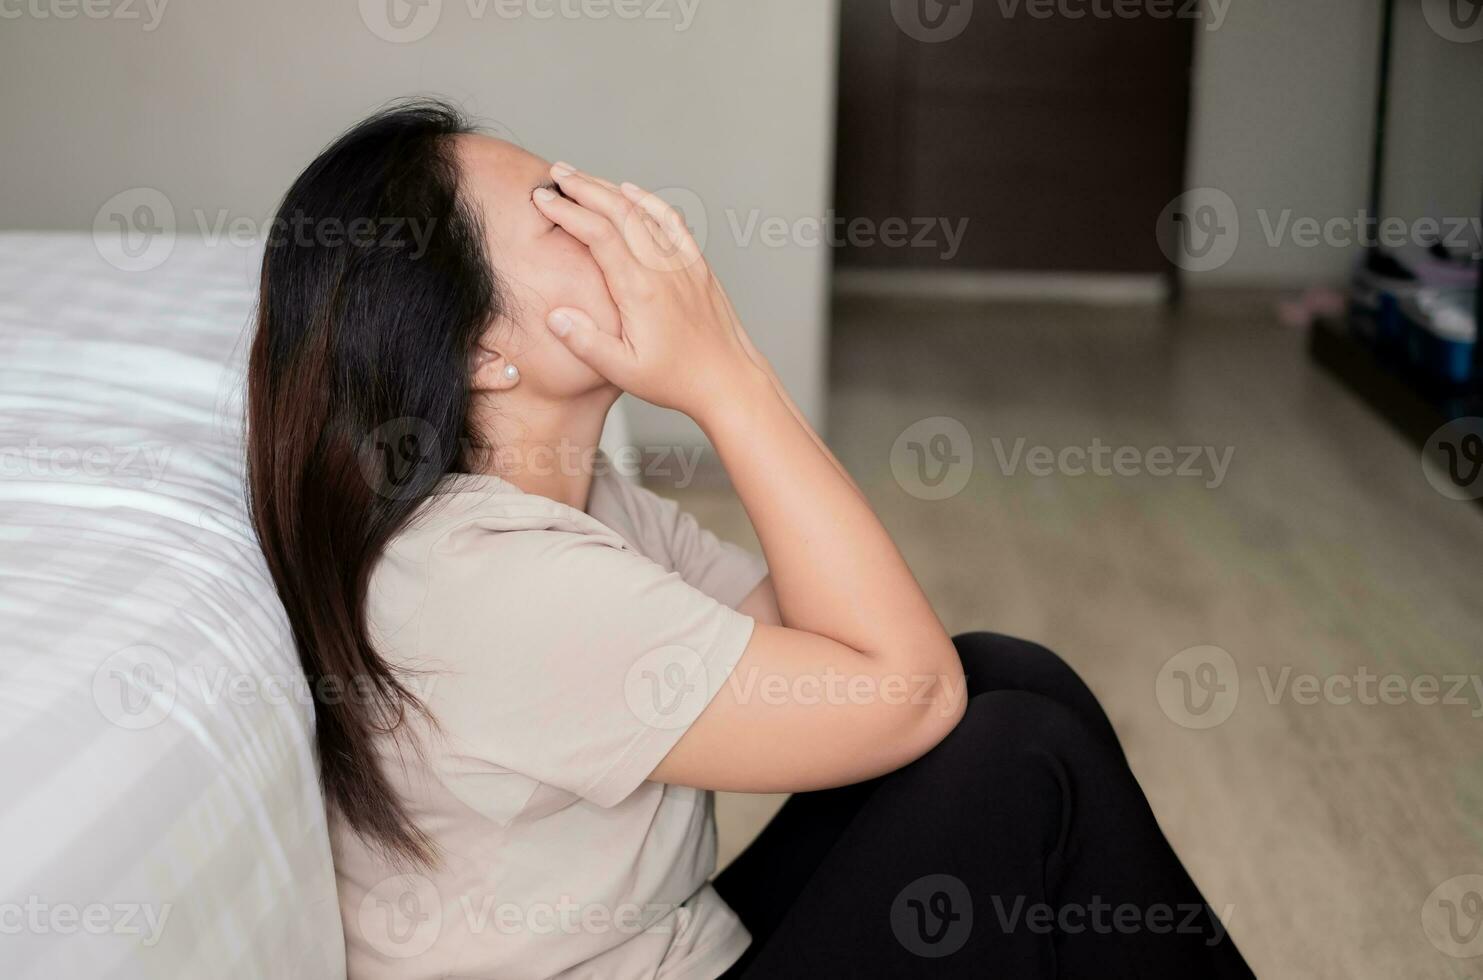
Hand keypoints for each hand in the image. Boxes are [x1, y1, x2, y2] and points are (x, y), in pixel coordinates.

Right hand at [532, 164, 759, 418]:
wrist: (729, 380)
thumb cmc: (677, 380)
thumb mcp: (623, 371)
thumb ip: (585, 342)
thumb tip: (555, 315)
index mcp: (639, 290)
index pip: (598, 234)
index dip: (567, 212)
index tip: (542, 199)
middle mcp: (662, 268)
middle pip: (619, 211)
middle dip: (583, 188)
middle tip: (555, 174)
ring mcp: (682, 263)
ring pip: (643, 211)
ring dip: (610, 189)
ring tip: (581, 178)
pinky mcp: (697, 266)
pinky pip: (672, 221)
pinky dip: (648, 201)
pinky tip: (631, 191)